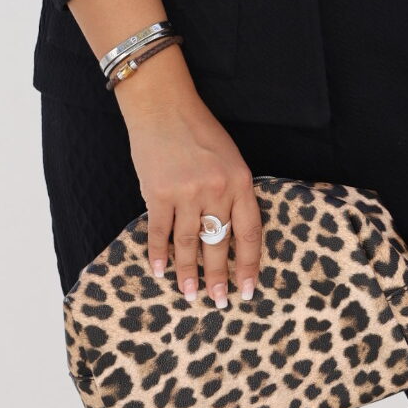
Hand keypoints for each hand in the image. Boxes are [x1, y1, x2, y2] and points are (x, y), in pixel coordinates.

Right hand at [123, 84, 262, 308]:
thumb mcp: (229, 158)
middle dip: (218, 277)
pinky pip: (159, 233)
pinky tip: (159, 271)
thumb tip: (226, 235)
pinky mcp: (157, 193)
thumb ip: (231, 193)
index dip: (250, 265)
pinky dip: (158, 255)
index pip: (249, 233)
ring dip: (188, 273)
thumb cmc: (199, 130)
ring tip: (189, 295)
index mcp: (240, 181)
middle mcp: (216, 190)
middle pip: (219, 244)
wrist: (164, 106)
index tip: (248, 289)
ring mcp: (186, 193)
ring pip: (188, 244)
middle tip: (218, 301)